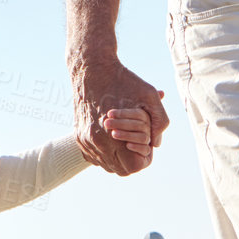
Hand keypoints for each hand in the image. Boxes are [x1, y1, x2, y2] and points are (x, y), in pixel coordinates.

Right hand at [72, 58, 168, 174]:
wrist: (91, 68)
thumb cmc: (123, 80)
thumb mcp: (149, 96)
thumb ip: (159, 121)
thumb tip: (157, 143)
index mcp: (112, 135)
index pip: (133, 166)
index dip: (143, 159)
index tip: (147, 145)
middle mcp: (95, 142)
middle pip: (120, 170)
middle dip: (132, 161)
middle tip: (138, 144)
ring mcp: (85, 140)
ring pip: (106, 165)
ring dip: (118, 158)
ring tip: (126, 140)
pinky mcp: (78, 136)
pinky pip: (94, 157)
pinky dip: (105, 152)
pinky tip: (112, 139)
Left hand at [101, 107, 153, 156]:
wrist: (105, 152)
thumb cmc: (109, 127)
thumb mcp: (113, 115)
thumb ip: (123, 104)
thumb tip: (141, 93)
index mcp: (144, 119)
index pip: (139, 114)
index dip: (124, 113)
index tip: (109, 113)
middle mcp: (148, 131)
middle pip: (140, 125)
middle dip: (122, 123)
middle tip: (107, 123)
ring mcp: (148, 144)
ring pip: (143, 137)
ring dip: (127, 134)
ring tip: (113, 134)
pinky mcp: (147, 157)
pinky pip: (145, 150)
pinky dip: (137, 146)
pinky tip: (127, 145)